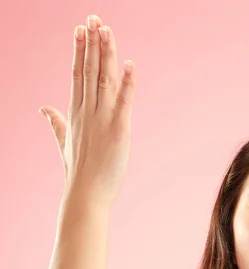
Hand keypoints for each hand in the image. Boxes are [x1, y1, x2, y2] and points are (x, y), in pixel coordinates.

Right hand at [39, 15, 135, 207]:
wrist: (85, 195)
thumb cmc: (77, 173)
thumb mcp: (63, 143)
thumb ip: (56, 123)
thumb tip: (43, 109)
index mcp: (75, 113)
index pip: (76, 74)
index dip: (79, 51)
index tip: (79, 29)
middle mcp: (86, 112)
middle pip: (88, 70)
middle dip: (91, 43)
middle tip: (93, 17)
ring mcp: (101, 120)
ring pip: (103, 79)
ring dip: (106, 54)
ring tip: (106, 29)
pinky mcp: (118, 131)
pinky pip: (124, 102)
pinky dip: (128, 83)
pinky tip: (130, 64)